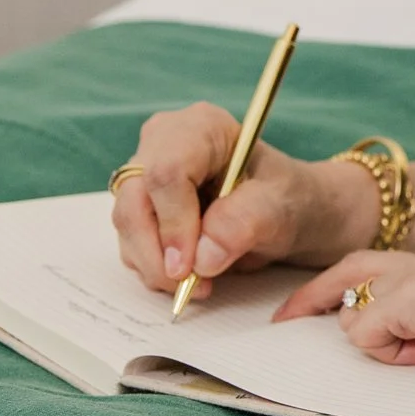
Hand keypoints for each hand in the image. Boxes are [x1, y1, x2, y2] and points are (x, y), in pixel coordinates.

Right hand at [110, 102, 357, 297]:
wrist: (286, 212)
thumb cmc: (286, 199)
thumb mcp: (279, 208)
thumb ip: (244, 223)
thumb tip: (203, 257)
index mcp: (202, 128)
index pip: (167, 172)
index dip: (173, 223)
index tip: (189, 266)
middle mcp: (164, 143)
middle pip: (135, 202)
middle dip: (158, 254)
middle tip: (190, 287)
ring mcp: (146, 174)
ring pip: (128, 227)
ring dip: (156, 267)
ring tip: (202, 283)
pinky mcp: (141, 206)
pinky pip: (131, 242)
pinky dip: (154, 268)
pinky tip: (190, 275)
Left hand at [274, 241, 414, 373]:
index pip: (386, 269)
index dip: (352, 287)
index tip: (328, 309)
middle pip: (351, 271)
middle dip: (311, 296)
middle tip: (284, 320)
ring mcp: (414, 281)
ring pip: (354, 307)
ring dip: (369, 336)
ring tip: (393, 351)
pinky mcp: (409, 300)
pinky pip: (369, 333)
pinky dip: (394, 351)